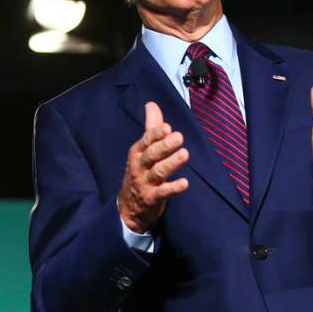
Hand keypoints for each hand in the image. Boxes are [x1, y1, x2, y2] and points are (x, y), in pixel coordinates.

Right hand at [118, 102, 189, 232]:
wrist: (128, 207)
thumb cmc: (139, 172)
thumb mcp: (142, 150)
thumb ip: (150, 128)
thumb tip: (152, 104)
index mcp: (137, 152)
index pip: (146, 141)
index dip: (156, 134)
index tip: (167, 127)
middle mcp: (139, 167)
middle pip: (151, 155)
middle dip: (164, 146)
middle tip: (179, 137)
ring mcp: (145, 183)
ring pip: (158, 172)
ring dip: (171, 163)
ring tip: (184, 154)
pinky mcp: (152, 198)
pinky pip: (163, 193)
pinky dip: (173, 188)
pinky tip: (184, 183)